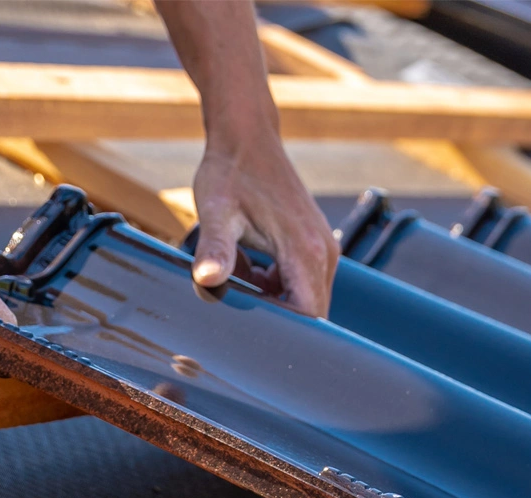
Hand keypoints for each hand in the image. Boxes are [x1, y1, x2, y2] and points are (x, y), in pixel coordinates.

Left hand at [186, 141, 335, 317]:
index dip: (282, 328)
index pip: (309, 315)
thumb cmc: (230, 172)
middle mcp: (323, 252)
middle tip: (235, 296)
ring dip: (270, 298)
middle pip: (310, 311)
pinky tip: (247, 264)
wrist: (246, 137)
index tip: (247, 323)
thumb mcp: (216, 212)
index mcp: (304, 250)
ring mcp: (323, 247)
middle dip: (273, 314)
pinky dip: (273, 283)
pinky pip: (300, 281)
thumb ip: (214, 249)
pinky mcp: (315, 243)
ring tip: (239, 271)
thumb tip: (207, 281)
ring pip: (304, 297)